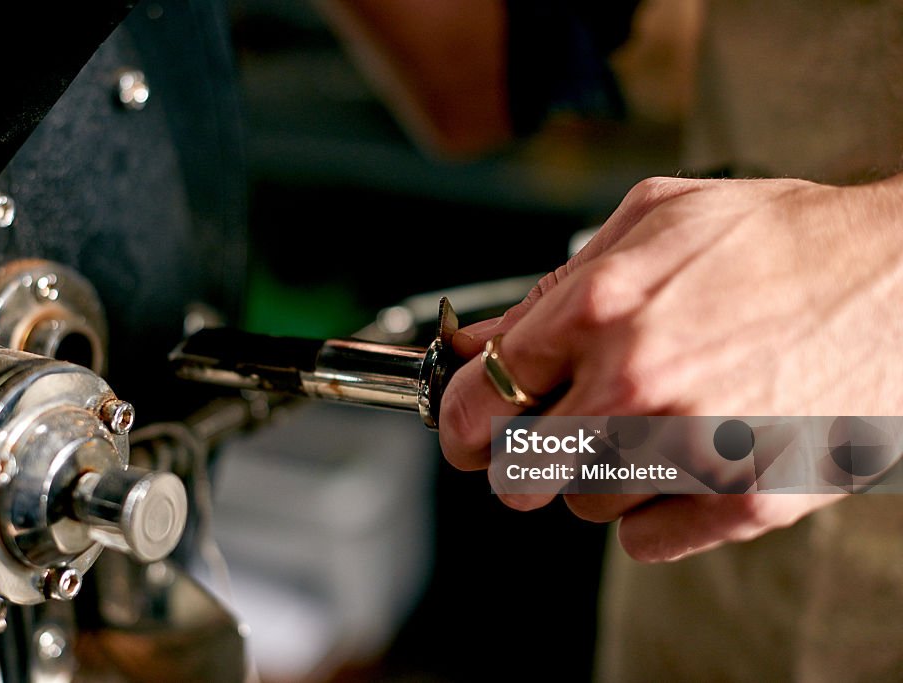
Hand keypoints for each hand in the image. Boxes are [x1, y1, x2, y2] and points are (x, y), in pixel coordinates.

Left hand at [438, 174, 902, 560]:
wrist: (901, 276)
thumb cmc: (777, 241)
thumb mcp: (650, 222)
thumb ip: (549, 291)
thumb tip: (474, 343)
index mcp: (602, 307)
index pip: (478, 397)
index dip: (460, 417)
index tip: (464, 426)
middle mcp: (638, 384)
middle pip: (517, 474)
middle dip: (520, 456)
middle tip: (548, 432)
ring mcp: (693, 450)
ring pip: (583, 507)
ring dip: (599, 473)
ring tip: (652, 421)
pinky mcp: (745, 500)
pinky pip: (645, 541)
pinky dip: (651, 509)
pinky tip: (683, 457)